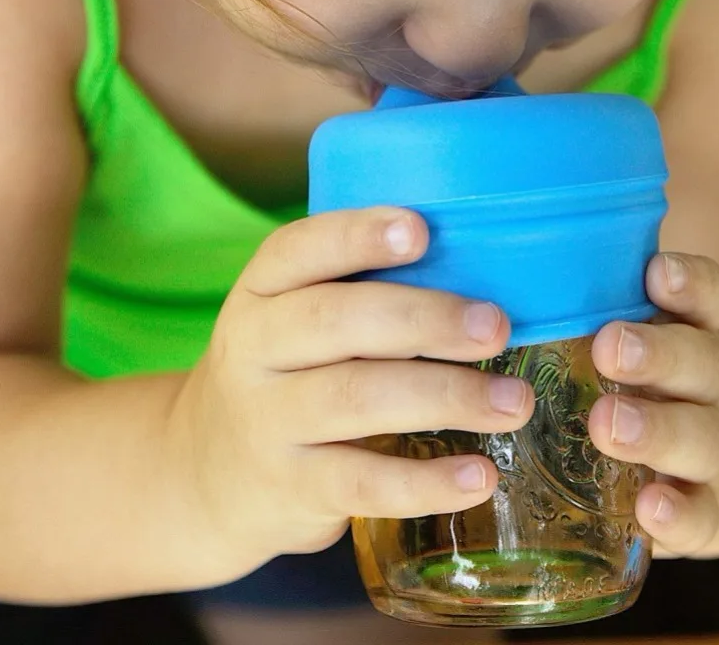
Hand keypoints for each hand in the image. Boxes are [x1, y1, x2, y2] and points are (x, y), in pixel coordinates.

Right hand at [164, 207, 533, 581]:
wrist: (205, 473)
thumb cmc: (286, 372)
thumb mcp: (294, 319)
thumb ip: (360, 291)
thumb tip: (480, 267)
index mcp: (262, 291)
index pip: (299, 249)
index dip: (358, 235)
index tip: (420, 230)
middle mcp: (253, 348)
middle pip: (337, 321)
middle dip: (425, 319)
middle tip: (496, 326)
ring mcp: (266, 420)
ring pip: (357, 398)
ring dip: (446, 396)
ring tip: (513, 401)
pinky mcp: (288, 488)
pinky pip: (362, 482)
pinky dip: (426, 481)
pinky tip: (481, 475)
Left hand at [588, 253, 718, 558]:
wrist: (704, 471)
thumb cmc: (633, 386)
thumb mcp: (616, 340)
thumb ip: (567, 304)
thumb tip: (461, 244)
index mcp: (683, 332)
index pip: (705, 296)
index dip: (688, 282)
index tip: (655, 271)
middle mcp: (705, 385)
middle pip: (700, 359)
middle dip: (658, 352)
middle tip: (610, 347)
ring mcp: (710, 448)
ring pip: (701, 434)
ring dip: (658, 429)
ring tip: (609, 425)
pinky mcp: (706, 510)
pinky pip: (702, 515)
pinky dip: (680, 514)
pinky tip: (650, 509)